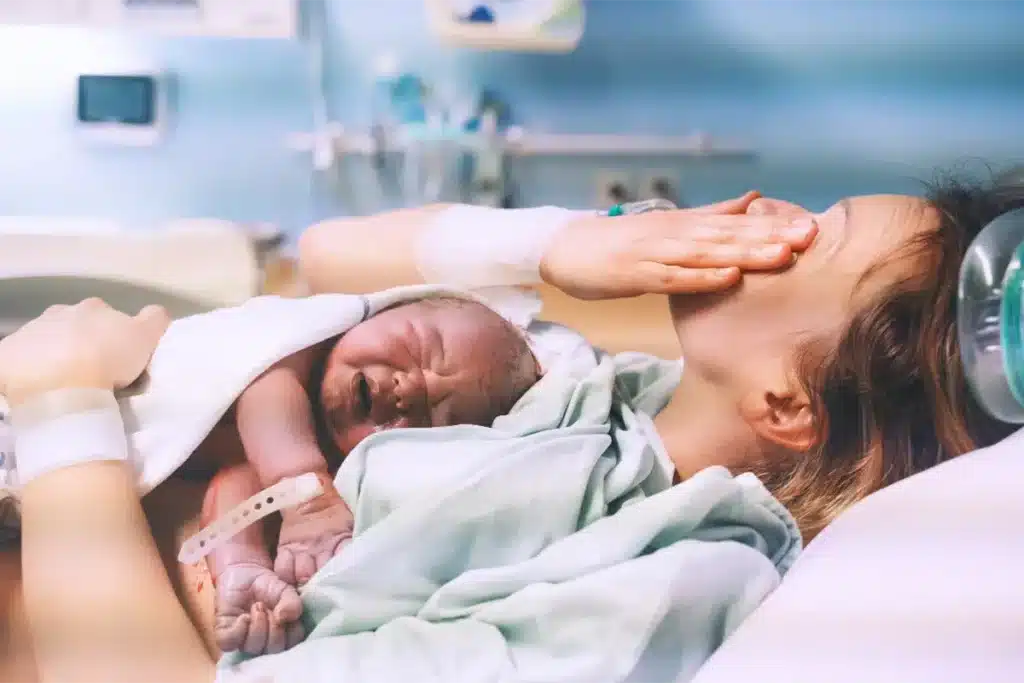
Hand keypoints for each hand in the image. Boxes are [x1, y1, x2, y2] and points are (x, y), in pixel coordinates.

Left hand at [0, 298, 169, 405]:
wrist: (58, 385)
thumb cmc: (108, 358)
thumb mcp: (146, 337)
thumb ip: (155, 320)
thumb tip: (157, 313)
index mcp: (94, 307)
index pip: (109, 316)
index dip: (115, 335)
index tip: (119, 357)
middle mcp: (61, 311)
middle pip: (75, 326)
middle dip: (83, 342)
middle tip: (94, 370)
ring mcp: (32, 330)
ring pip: (47, 341)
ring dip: (56, 355)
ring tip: (66, 382)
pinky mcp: (8, 353)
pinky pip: (21, 359)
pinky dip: (30, 370)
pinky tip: (40, 388)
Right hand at [539, 191, 817, 299]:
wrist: (564, 247)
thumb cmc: (618, 242)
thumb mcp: (669, 226)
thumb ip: (711, 214)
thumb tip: (754, 198)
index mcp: (685, 224)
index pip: (737, 223)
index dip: (774, 225)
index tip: (813, 228)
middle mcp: (675, 234)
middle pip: (729, 235)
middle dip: (770, 236)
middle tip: (810, 238)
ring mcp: (656, 254)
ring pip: (707, 253)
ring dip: (744, 253)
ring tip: (781, 255)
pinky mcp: (636, 275)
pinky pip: (674, 278)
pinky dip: (702, 278)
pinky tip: (729, 278)